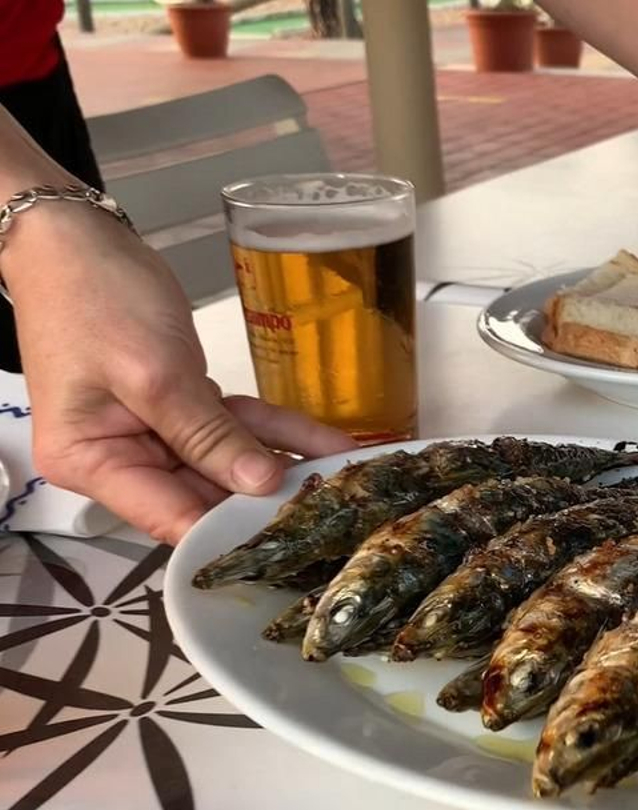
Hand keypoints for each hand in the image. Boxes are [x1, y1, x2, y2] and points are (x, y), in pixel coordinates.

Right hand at [5, 205, 356, 543]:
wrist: (78, 237)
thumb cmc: (97, 299)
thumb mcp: (154, 373)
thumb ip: (207, 435)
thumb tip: (259, 486)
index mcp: (93, 463)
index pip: (168, 518)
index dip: (229, 533)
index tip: (292, 537)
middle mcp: (121, 457)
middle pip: (203, 496)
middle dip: (269, 499)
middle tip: (338, 506)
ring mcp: (153, 432)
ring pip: (230, 460)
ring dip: (287, 463)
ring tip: (351, 475)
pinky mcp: (180, 405)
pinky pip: (235, 426)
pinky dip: (276, 429)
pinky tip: (328, 441)